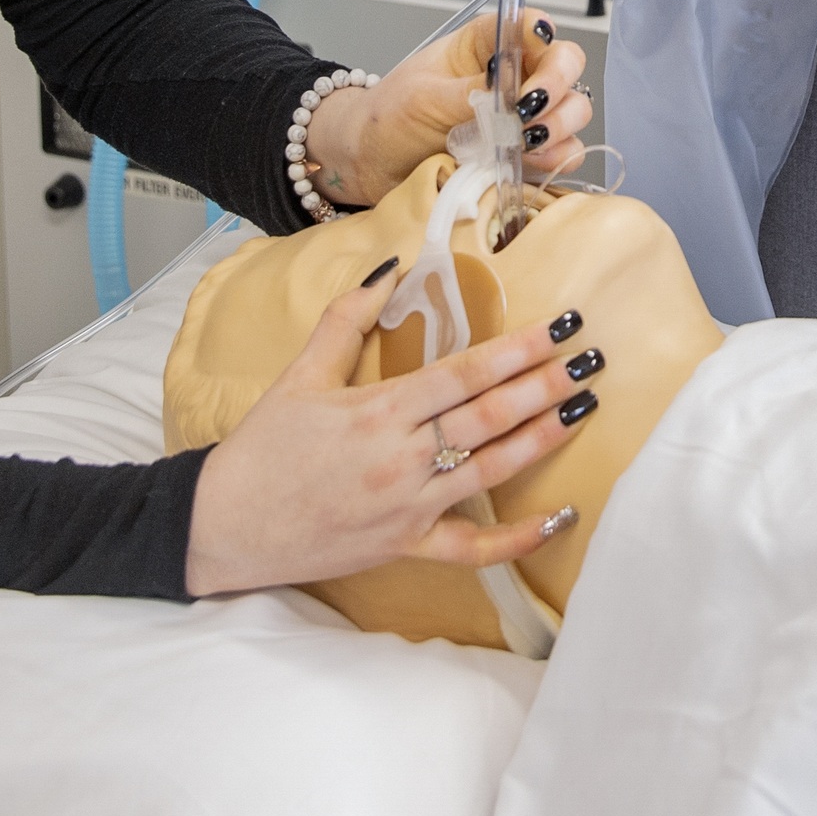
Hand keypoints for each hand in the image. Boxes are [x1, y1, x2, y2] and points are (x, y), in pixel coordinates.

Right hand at [182, 270, 597, 595]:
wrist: (224, 526)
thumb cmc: (262, 448)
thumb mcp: (300, 373)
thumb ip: (347, 317)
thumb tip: (391, 266)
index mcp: (377, 411)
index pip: (463, 373)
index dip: (516, 349)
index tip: (557, 327)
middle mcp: (401, 458)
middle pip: (488, 416)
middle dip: (545, 385)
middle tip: (592, 360)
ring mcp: (408, 507)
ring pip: (491, 470)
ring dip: (543, 439)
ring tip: (584, 410)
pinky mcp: (406, 547)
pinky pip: (474, 548)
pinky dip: (520, 538)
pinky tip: (561, 517)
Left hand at [306, 11, 591, 204]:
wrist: (368, 164)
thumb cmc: (387, 119)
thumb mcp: (423, 98)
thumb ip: (471, 94)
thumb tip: (509, 96)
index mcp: (486, 44)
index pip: (532, 26)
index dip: (543, 40)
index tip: (530, 73)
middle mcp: (513, 75)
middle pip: (566, 67)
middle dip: (556, 91)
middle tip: (527, 115)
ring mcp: (523, 116)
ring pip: (573, 111)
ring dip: (558, 127)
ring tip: (525, 142)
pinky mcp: (526, 154)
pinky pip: (563, 153)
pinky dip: (555, 159)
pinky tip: (528, 163)